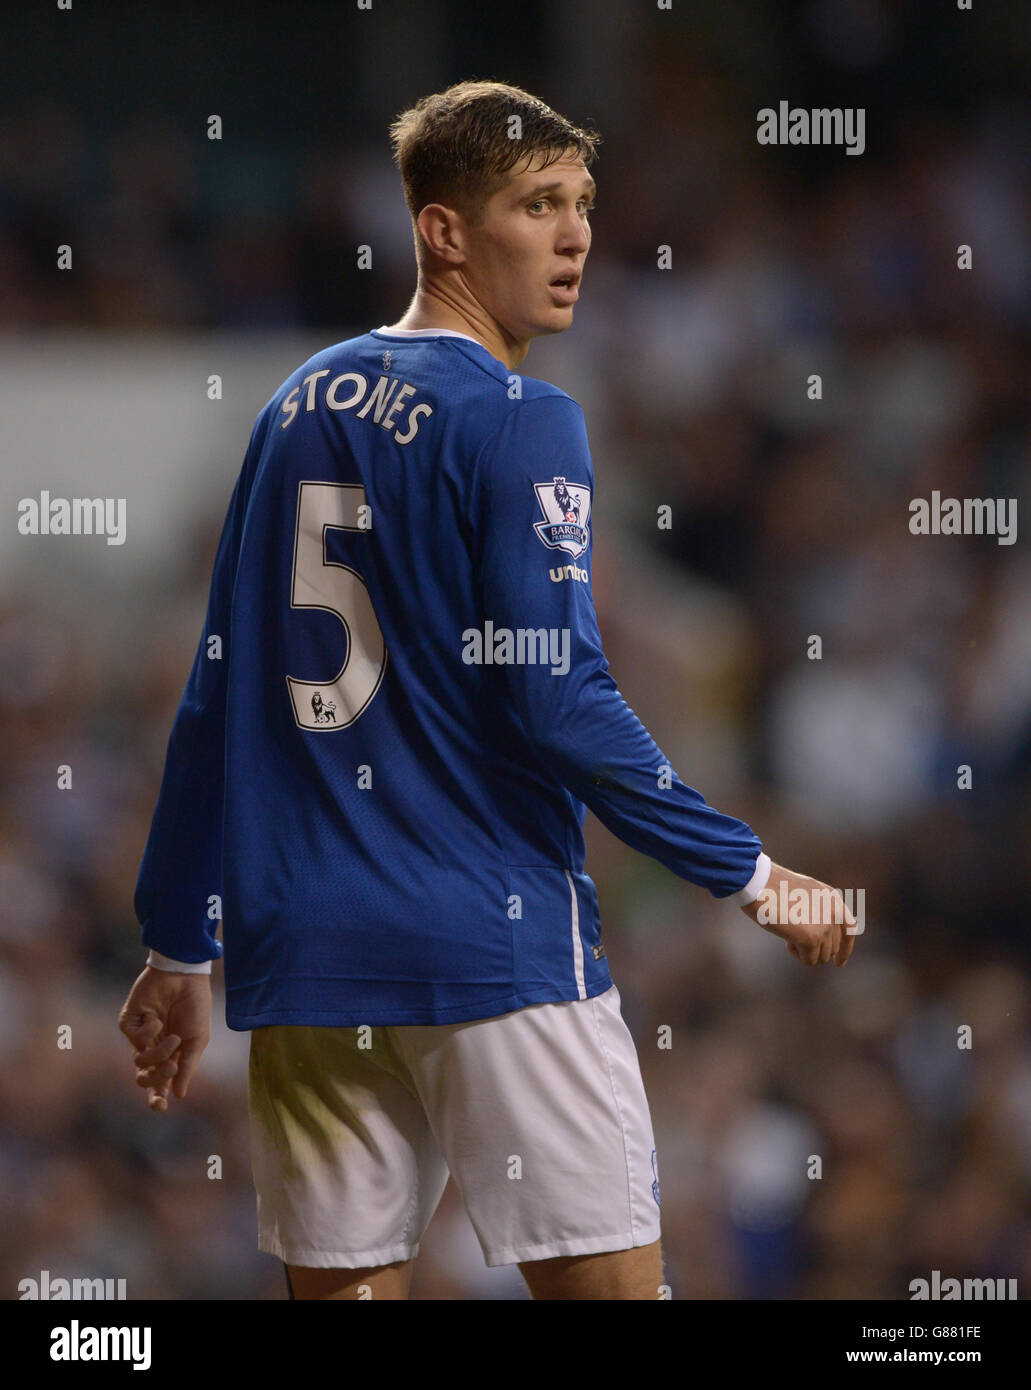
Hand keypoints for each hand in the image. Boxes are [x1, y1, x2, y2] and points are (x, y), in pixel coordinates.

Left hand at [118, 966, 211, 1110]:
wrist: (185, 976)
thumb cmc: (195, 1006)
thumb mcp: (197, 1040)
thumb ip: (187, 1067)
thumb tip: (178, 1095)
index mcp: (171, 1055)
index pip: (160, 1083)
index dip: (158, 1098)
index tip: (161, 1107)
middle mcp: (153, 1048)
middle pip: (143, 1077)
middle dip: (155, 1079)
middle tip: (169, 1069)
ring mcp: (140, 1036)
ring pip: (138, 1061)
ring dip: (158, 1054)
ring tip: (173, 1038)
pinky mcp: (129, 1022)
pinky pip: (135, 1039)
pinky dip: (150, 1032)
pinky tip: (157, 1018)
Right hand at [739, 861, 856, 966]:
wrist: (759, 882)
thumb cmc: (772, 887)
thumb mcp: (803, 893)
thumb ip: (817, 911)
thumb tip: (820, 940)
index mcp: (833, 898)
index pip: (850, 929)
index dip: (845, 949)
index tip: (838, 963)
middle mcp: (834, 912)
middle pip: (833, 947)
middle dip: (815, 949)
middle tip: (793, 936)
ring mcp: (825, 925)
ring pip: (822, 957)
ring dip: (805, 951)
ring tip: (788, 933)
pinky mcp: (812, 938)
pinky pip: (809, 960)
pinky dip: (796, 954)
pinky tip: (786, 939)